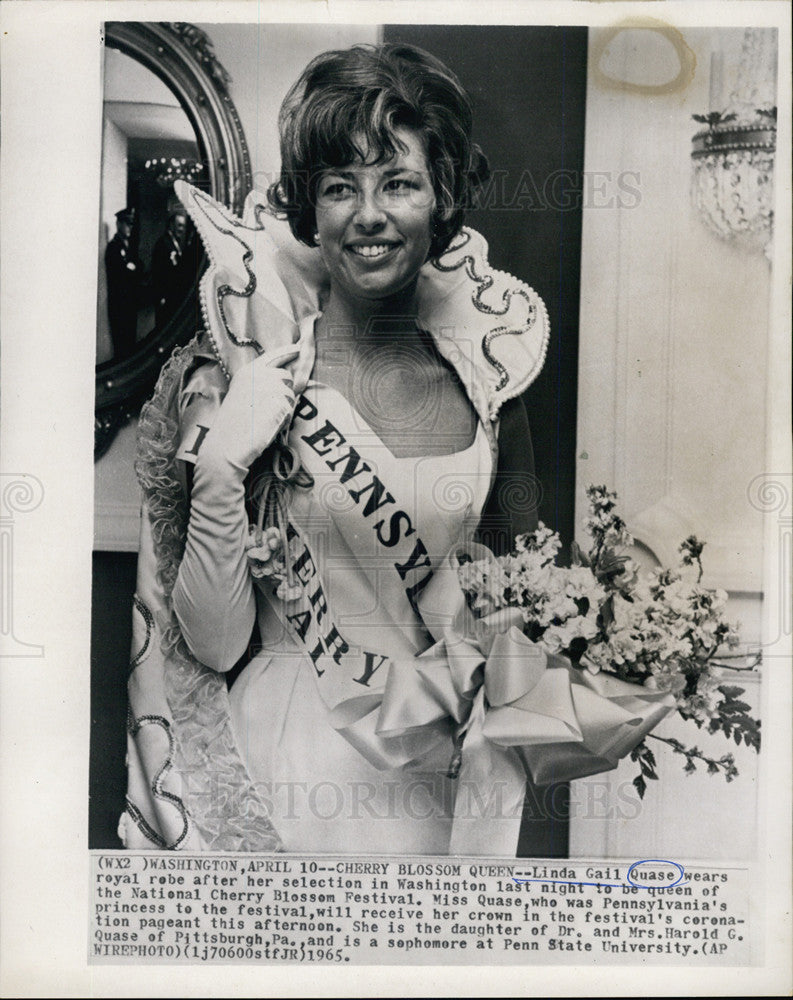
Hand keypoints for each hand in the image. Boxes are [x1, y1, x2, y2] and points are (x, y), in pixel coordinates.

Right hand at [198, 347, 298, 472]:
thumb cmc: (234, 423)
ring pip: (290, 393)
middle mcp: (260, 374)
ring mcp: (271, 387)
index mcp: (248, 371)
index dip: (288, 352)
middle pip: (286, 375)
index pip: (273, 355)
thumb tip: (281, 378)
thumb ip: (259, 382)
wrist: (228, 443)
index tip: (297, 349)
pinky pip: (290, 409)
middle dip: (284, 390)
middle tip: (268, 406)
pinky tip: (268, 424)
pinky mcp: (280, 402)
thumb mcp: (242, 393)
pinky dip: (284, 418)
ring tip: (265, 416)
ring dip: (284, 405)